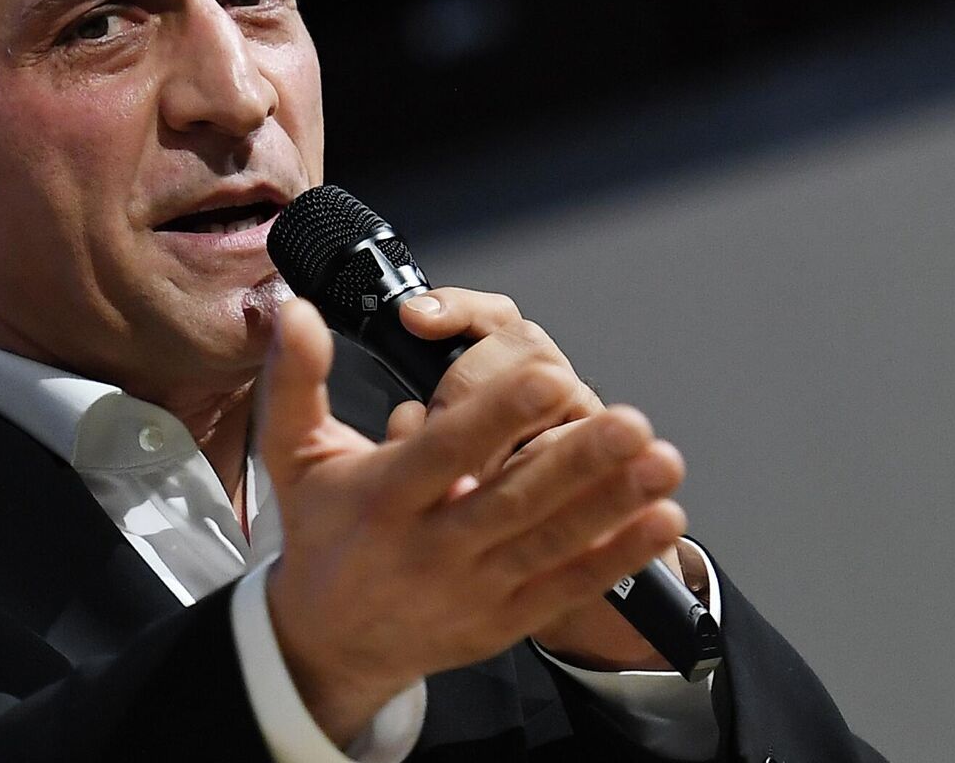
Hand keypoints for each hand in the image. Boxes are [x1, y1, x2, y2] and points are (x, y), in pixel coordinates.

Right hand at [259, 293, 685, 744]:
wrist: (326, 644)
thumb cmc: (322, 533)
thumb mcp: (293, 455)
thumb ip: (297, 379)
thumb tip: (296, 310)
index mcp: (383, 497)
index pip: (444, 452)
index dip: (496, 416)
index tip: (546, 375)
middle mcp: (430, 547)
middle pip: (511, 499)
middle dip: (575, 460)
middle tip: (630, 420)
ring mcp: (471, 588)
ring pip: (548, 542)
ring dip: (611, 504)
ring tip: (661, 463)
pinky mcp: (503, 621)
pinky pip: (567, 585)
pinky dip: (616, 556)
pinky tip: (661, 520)